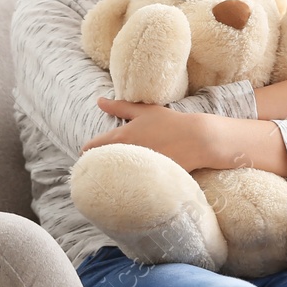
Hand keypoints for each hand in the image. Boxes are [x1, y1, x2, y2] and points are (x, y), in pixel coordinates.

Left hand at [82, 98, 212, 172]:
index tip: (91, 152)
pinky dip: (128, 184)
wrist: (197, 140)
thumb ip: (119, 106)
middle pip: (99, 164)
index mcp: (120, 137)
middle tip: (105, 164)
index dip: (88, 150)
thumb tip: (99, 101)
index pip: (90, 147)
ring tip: (119, 173)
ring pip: (112, 176)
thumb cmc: (171, 123)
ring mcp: (134, 170)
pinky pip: (129, 185)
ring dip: (113, 175)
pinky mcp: (146, 182)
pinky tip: (134, 181)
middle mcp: (123, 154)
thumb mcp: (145, 111)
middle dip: (99, 164)